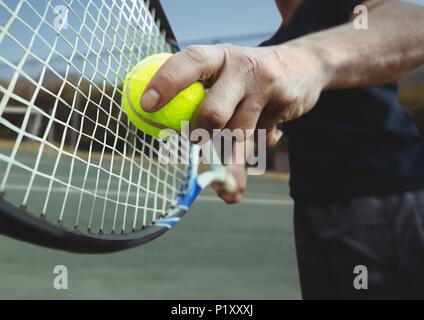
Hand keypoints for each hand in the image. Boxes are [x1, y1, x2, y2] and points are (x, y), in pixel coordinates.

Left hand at [141, 43, 326, 201]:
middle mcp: (241, 69)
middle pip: (213, 113)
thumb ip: (203, 93)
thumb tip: (163, 126)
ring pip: (239, 137)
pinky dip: (258, 148)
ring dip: (232, 162)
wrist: (305, 65)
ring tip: (230, 185)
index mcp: (218, 57)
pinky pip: (263, 140)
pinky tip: (267, 136)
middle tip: (196, 143)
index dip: (166, 83)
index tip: (147, 106)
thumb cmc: (248, 75)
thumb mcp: (225, 71)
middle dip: (201, 136)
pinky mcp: (284, 105)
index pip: (188, 63)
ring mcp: (265, 87)